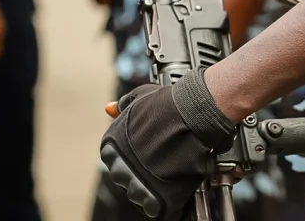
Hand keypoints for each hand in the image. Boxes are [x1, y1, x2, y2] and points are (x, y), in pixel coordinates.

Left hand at [100, 70, 235, 219]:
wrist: (194, 113)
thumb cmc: (170, 104)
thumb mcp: (141, 97)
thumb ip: (123, 105)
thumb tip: (110, 107)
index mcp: (112, 146)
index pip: (113, 161)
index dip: (130, 157)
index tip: (144, 152)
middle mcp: (120, 166)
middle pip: (124, 180)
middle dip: (139, 173)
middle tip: (160, 160)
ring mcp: (137, 183)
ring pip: (138, 196)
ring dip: (151, 188)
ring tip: (170, 171)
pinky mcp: (156, 197)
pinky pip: (155, 208)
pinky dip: (164, 202)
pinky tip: (173, 186)